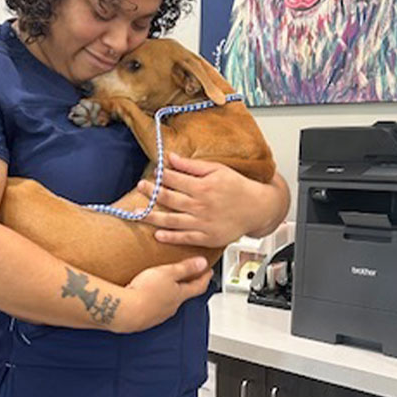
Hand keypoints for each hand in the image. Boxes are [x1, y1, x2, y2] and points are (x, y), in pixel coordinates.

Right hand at [119, 256, 212, 332]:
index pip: (199, 286)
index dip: (205, 277)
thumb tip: (202, 263)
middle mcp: (172, 307)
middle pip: (184, 295)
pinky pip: (154, 308)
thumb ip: (185, 268)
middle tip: (187, 276)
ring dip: (169, 294)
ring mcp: (159, 315)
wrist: (125, 311)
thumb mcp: (168, 273)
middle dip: (187, 286)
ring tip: (163, 284)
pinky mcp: (146, 319)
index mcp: (180, 295)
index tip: (208, 271)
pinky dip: (155, 301)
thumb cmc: (144, 292)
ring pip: (169, 303)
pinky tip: (146, 296)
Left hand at [136, 152, 274, 246]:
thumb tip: (171, 157)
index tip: (152, 174)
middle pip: (169, 198)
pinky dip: (170, 237)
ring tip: (138, 213)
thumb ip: (192, 165)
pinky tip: (157, 234)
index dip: (161, 176)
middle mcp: (201, 205)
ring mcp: (203, 223)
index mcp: (203, 186)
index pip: (174, 179)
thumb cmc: (238, 187)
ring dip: (152, 216)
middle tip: (140, 188)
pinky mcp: (207, 238)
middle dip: (151, 192)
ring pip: (172, 220)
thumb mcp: (218, 170)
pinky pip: (185, 238)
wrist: (258, 208)